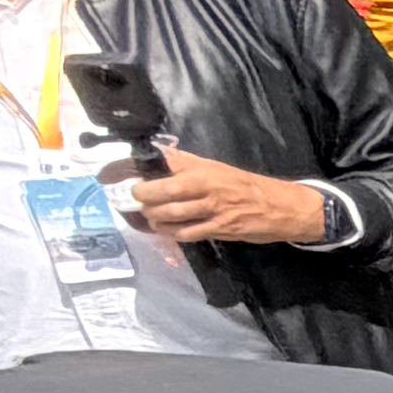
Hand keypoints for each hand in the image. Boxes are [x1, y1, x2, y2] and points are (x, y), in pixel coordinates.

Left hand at [124, 147, 341, 250]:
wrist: (282, 207)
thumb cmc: (247, 186)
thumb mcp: (217, 168)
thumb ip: (187, 165)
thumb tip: (157, 158)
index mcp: (202, 168)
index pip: (160, 163)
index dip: (132, 169)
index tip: (110, 174)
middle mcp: (205, 185)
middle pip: (159, 191)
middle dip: (141, 198)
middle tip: (137, 200)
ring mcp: (212, 209)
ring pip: (168, 214)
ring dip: (153, 218)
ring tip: (152, 217)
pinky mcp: (219, 229)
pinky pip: (185, 233)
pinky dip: (171, 233)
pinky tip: (168, 230)